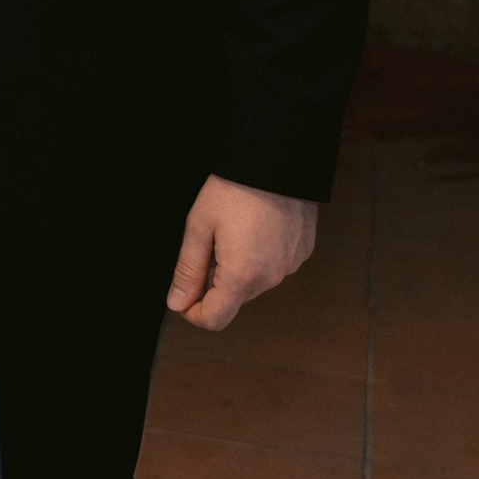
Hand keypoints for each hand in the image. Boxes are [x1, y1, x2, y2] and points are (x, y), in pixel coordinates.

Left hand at [165, 174, 318, 330]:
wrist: (278, 159)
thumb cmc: (235, 189)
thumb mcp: (199, 226)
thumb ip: (188, 270)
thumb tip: (177, 303)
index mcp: (242, 276)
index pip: (215, 319)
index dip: (192, 312)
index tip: (182, 293)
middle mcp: (271, 278)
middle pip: (233, 300)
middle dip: (213, 283)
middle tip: (207, 244)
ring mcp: (290, 266)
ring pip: (253, 283)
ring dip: (236, 269)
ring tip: (231, 231)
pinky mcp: (301, 252)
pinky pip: (272, 266)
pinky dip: (257, 257)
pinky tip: (252, 228)